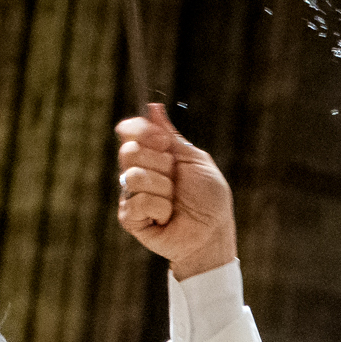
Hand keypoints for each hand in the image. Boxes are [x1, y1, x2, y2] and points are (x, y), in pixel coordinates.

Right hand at [115, 104, 236, 279]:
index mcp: (152, 155)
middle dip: (159, 163)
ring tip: (174, 202)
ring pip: (134, 177)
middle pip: (128, 151)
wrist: (212, 234)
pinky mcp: (130, 218)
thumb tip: (153, 107)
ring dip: (163, 188)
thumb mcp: (195, 160)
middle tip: (175, 178)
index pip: (129, 131)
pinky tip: (166, 217)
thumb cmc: (209, 199)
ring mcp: (132, 195)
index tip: (164, 141)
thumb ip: (172, 136)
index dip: (142, 132)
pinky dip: (159, 208)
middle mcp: (138, 172)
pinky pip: (137, 202)